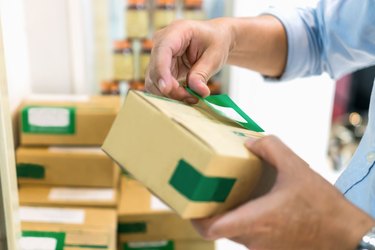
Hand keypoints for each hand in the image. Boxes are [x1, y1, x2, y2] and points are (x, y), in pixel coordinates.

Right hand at [145, 18, 234, 102]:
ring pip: (154, 81)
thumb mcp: (215, 56)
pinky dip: (172, 94)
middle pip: (155, 69)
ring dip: (171, 93)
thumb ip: (203, 73)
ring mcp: (159, 56)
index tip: (167, 89)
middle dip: (171, 88)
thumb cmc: (216, 42)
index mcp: (176, 31)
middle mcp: (162, 42)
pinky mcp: (161, 68)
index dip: (161, 70)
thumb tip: (197, 91)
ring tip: (192, 97)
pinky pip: (160, 85)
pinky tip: (187, 95)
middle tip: (192, 98)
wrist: (215, 40)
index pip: (162, 50)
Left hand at [192, 136, 374, 249]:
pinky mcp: (271, 249)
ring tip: (225, 191)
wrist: (346, 237)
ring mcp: (262, 248)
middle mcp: (254, 239)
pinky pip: (248, 235)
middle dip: (208, 210)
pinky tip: (251, 202)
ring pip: (233, 231)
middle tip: (202, 190)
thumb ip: (272, 148)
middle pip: (218, 228)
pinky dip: (243, 219)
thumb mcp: (297, 168)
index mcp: (256, 220)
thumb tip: (251, 141)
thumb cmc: (323, 208)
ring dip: (227, 214)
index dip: (193, 217)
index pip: (211, 228)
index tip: (184, 203)